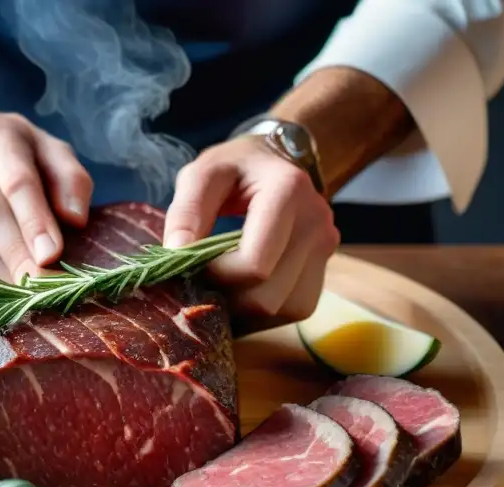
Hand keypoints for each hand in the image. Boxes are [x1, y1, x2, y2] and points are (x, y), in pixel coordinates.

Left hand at [163, 134, 339, 331]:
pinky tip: (249, 289)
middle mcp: (315, 221)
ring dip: (249, 310)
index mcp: (287, 191)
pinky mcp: (325, 265)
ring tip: (228, 284)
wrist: (276, 159)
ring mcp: (326, 246)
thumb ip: (185, 211)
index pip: (254, 264)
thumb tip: (177, 255)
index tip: (197, 265)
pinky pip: (298, 308)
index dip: (217, 276)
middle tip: (208, 280)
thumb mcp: (201, 175)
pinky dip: (269, 311)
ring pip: (286, 310)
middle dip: (230, 298)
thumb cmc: (235, 168)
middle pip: (268, 297)